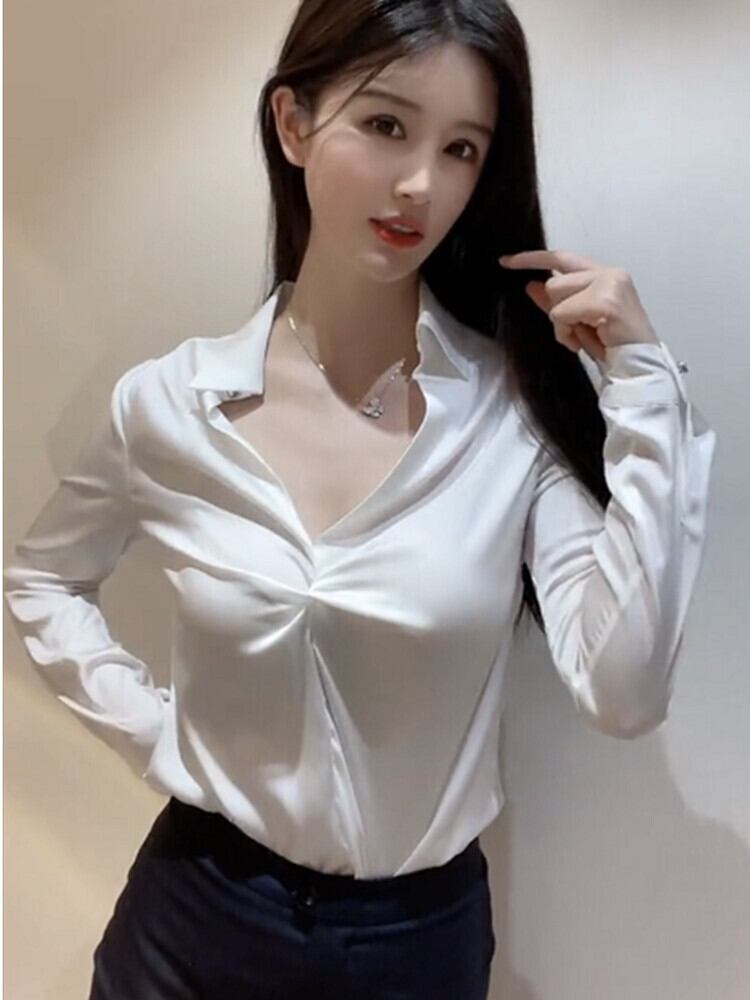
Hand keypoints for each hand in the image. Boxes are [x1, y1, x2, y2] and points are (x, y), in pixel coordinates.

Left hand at [499, 249, 659, 362]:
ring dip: (562, 323)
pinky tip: (582, 343)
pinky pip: (563, 313)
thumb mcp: (577, 321)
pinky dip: (566, 332)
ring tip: (582, 337)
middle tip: (575, 331)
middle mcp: (610, 272)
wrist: (638, 366)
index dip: (533, 259)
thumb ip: (556, 301)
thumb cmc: (612, 346)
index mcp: (605, 274)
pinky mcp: (605, 301)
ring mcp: (610, 283)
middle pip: (554, 281)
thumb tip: (531, 285)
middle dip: (556, 310)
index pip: (562, 257)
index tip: (505, 262)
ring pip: (556, 294)